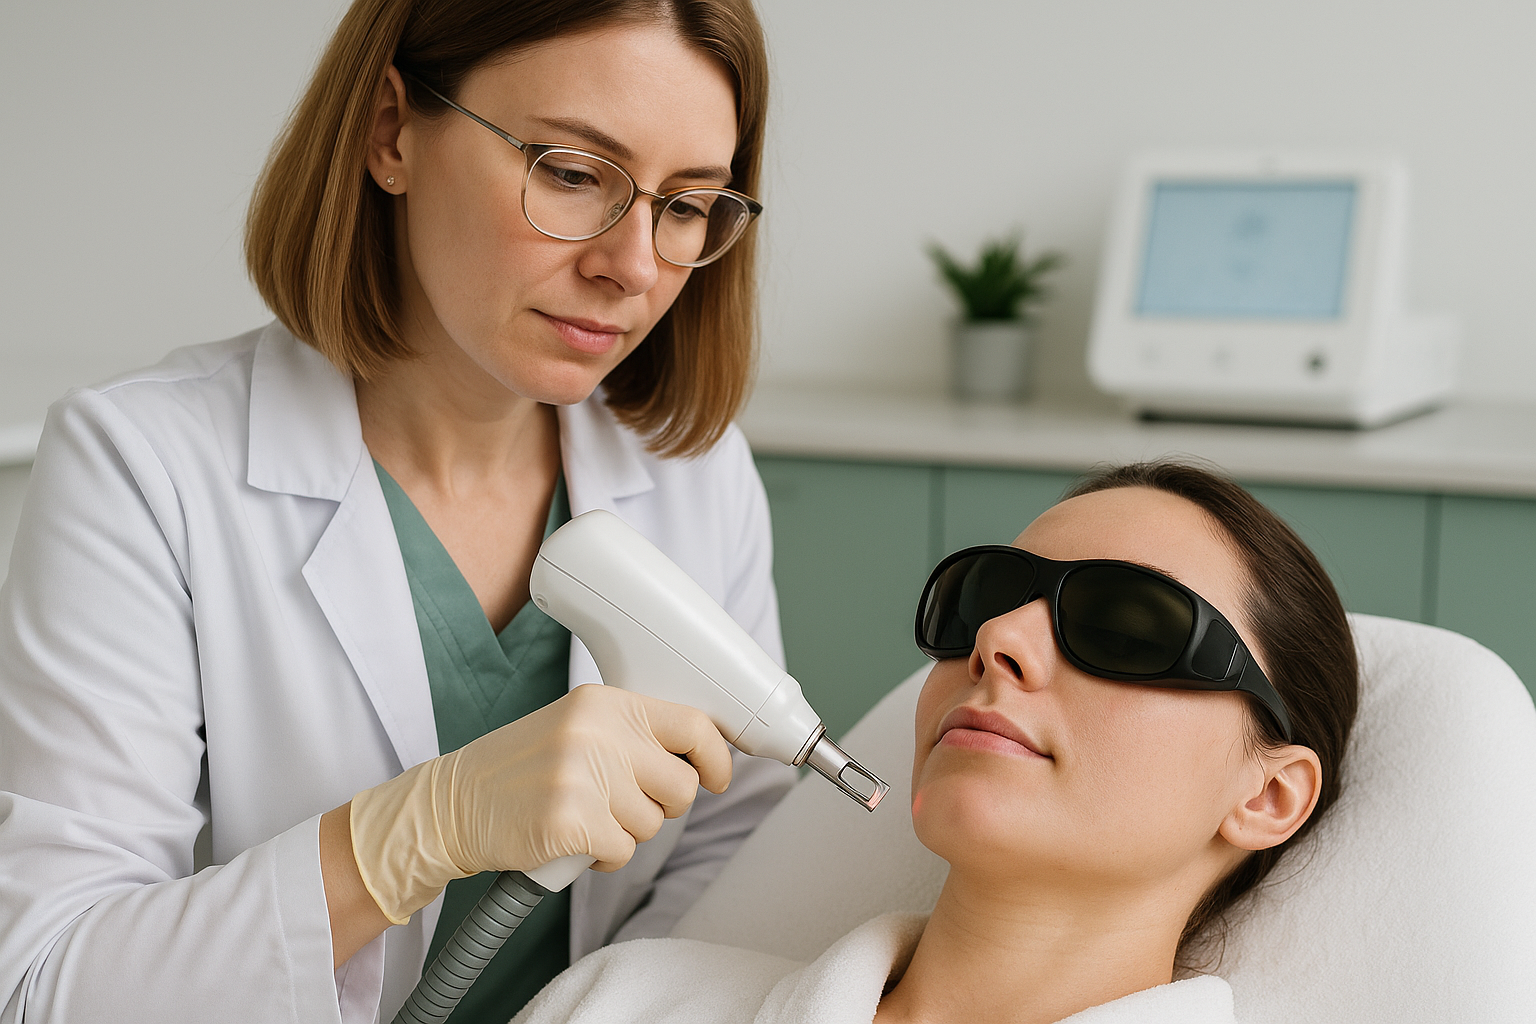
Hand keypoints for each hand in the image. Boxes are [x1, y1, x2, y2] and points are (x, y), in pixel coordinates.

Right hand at [348, 684, 731, 923]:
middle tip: (621, 806)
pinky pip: (622, 851)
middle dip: (660, 808)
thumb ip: (631, 736)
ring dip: (625, 834)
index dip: (716, 758)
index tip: (717, 778)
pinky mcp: (571, 821)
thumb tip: (697, 762)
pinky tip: (573, 843)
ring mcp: (583, 776)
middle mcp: (597, 732)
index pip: (692, 724)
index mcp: (604, 703)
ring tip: (585, 820)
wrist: (452, 804)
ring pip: (652, 825)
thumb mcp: (577, 729)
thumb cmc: (520, 770)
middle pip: (680, 786)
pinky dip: (602, 858)